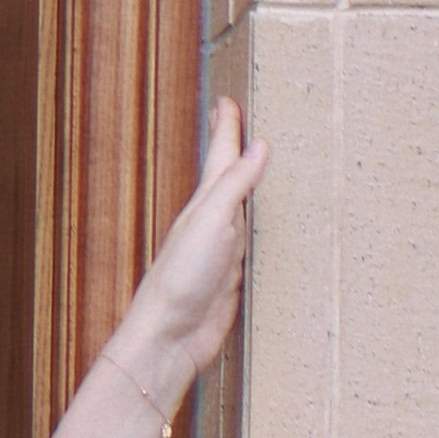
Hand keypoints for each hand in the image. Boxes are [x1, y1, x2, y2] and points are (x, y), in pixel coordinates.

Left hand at [112, 94, 268, 405]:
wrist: (171, 338)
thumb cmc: (181, 279)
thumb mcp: (211, 221)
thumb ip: (234, 184)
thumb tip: (259, 146)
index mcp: (205, 204)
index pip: (220, 156)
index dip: (226, 128)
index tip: (227, 99)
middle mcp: (214, 224)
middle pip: (231, 179)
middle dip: (239, 151)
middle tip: (245, 124)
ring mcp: (224, 252)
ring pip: (243, 210)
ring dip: (251, 188)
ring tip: (265, 168)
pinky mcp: (234, 281)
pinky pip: (253, 246)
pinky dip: (261, 230)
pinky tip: (267, 231)